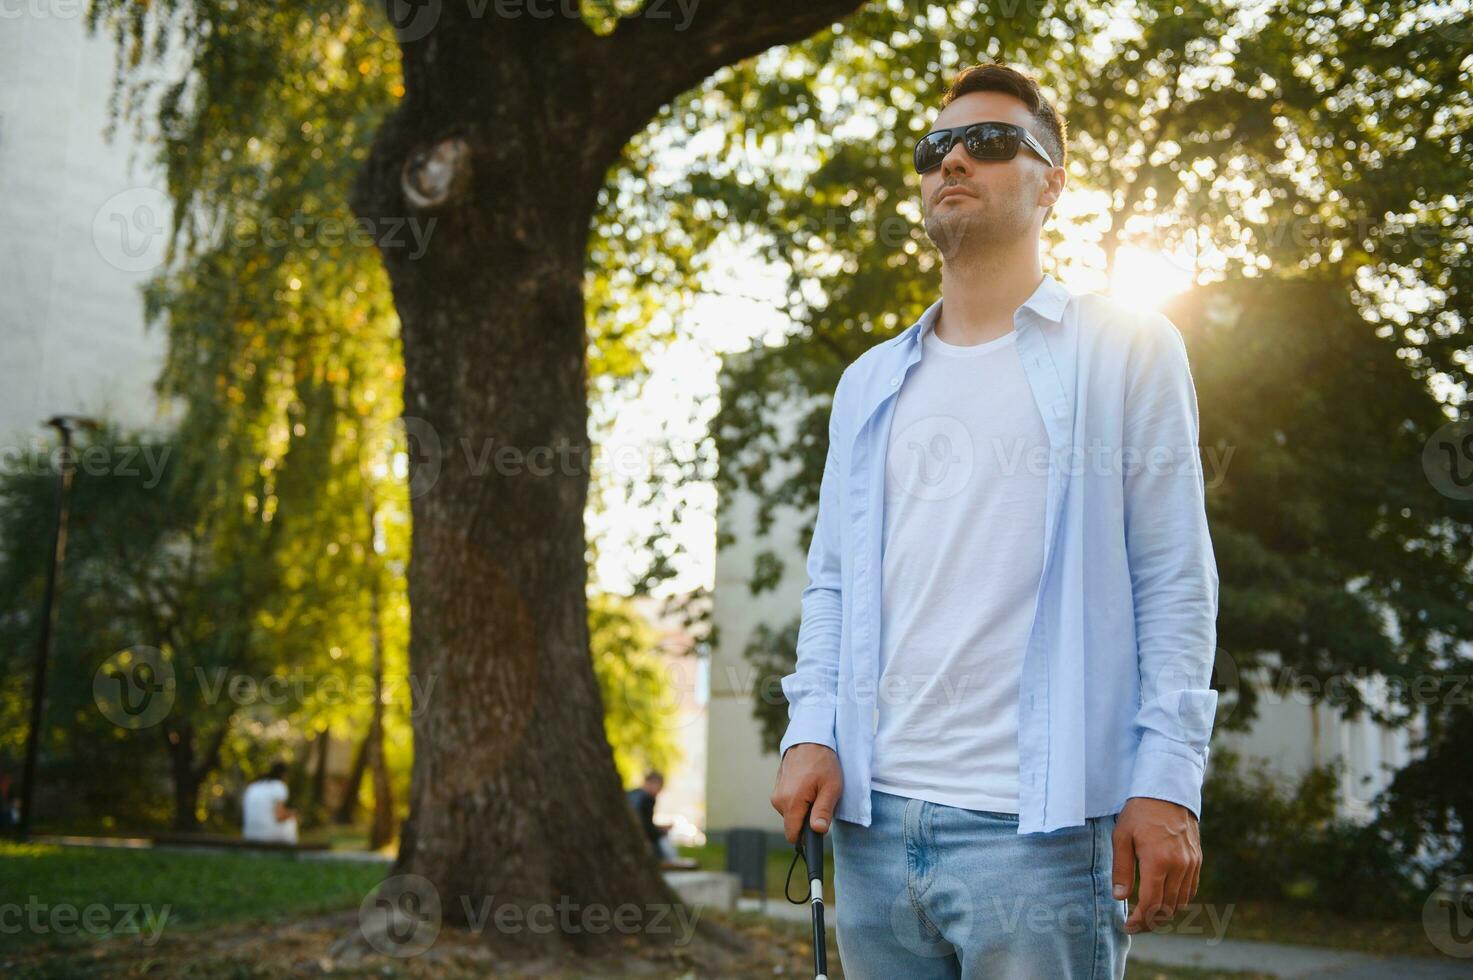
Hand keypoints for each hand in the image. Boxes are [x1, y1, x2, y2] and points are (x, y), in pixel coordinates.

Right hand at [770, 742, 841, 843]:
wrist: (810, 738)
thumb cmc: (823, 763)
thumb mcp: (831, 788)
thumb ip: (823, 811)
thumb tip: (817, 831)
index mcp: (790, 803)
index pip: (793, 835)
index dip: (807, 838)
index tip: (817, 828)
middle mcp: (778, 800)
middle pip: (793, 824)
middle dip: (807, 819)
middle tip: (821, 800)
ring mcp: (776, 792)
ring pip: (791, 813)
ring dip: (803, 808)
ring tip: (815, 789)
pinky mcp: (777, 787)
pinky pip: (788, 802)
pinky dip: (798, 798)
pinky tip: (807, 784)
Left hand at [1111, 796, 1200, 933]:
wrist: (1167, 792)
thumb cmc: (1139, 813)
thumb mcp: (1122, 837)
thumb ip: (1122, 869)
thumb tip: (1120, 897)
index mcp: (1158, 861)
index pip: (1151, 903)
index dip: (1140, 920)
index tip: (1128, 926)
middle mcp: (1179, 866)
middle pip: (1168, 908)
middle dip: (1151, 922)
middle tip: (1136, 925)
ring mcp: (1191, 864)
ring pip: (1181, 902)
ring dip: (1165, 913)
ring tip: (1148, 915)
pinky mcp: (1197, 860)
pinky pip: (1191, 890)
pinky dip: (1178, 901)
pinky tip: (1164, 900)